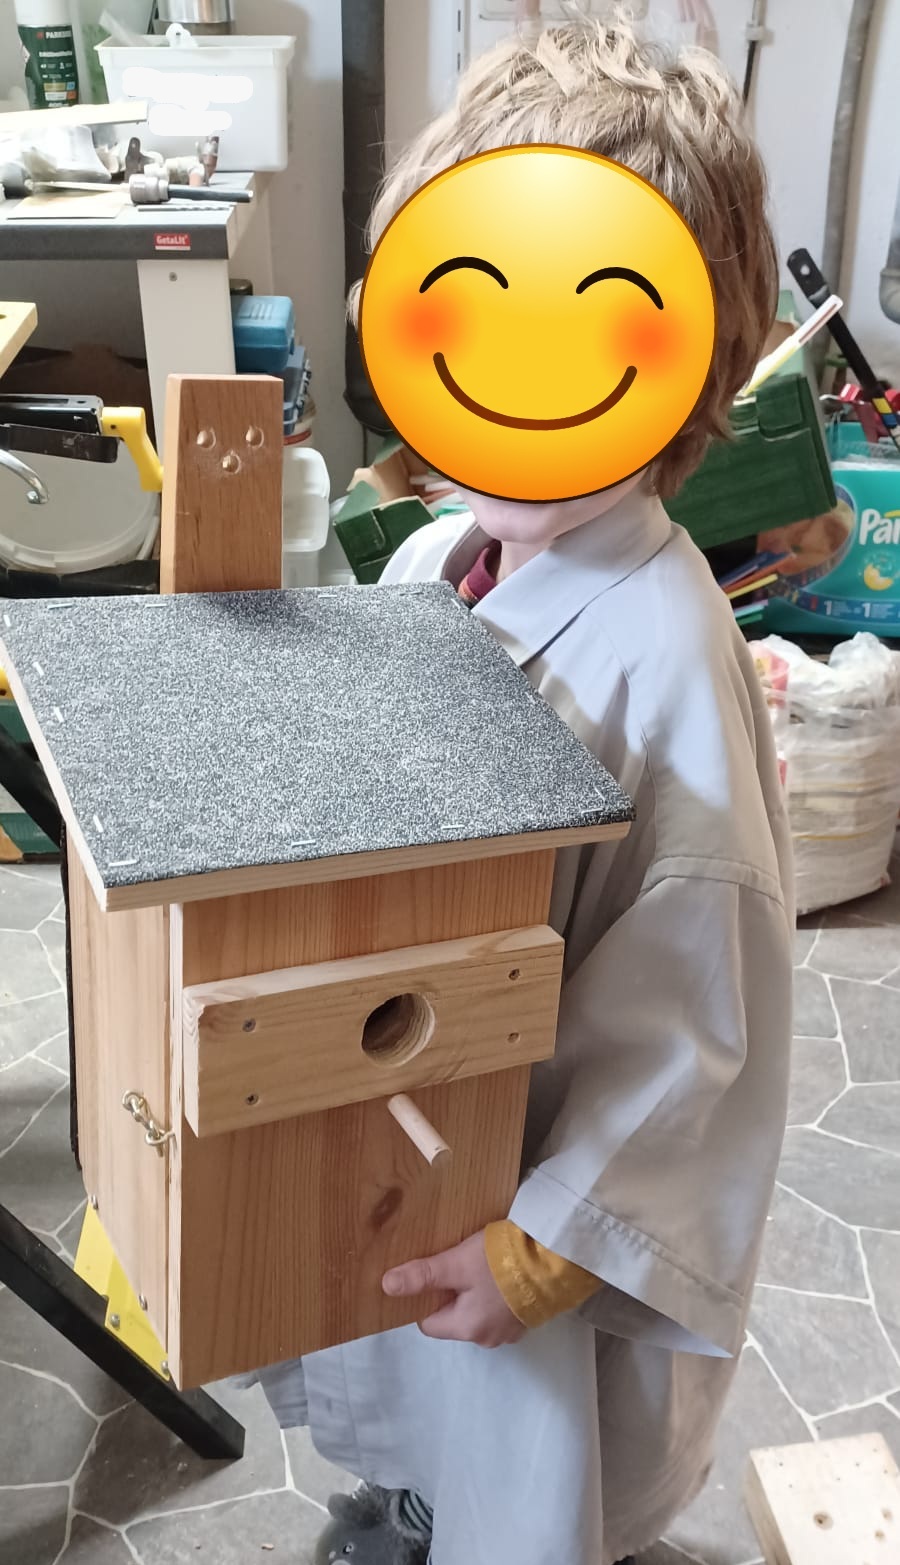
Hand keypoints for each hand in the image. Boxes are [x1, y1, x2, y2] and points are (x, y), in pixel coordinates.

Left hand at [382, 1231, 526, 1347]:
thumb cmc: (500, 1262)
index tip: (432, 1274)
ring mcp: (510, 1331)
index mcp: (467, 1329)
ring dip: (473, 1292)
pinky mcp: (526, 1319)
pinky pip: (497, 1310)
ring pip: (476, 1313)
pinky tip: (500, 1272)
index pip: (428, 1323)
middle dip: (450, 1293)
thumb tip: (387, 1287)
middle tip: (457, 1263)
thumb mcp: (456, 1264)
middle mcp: (487, 1338)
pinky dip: (494, 1294)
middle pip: (453, 1318)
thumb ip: (422, 1276)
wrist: (554, 1258)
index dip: (424, 1299)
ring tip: (480, 1265)